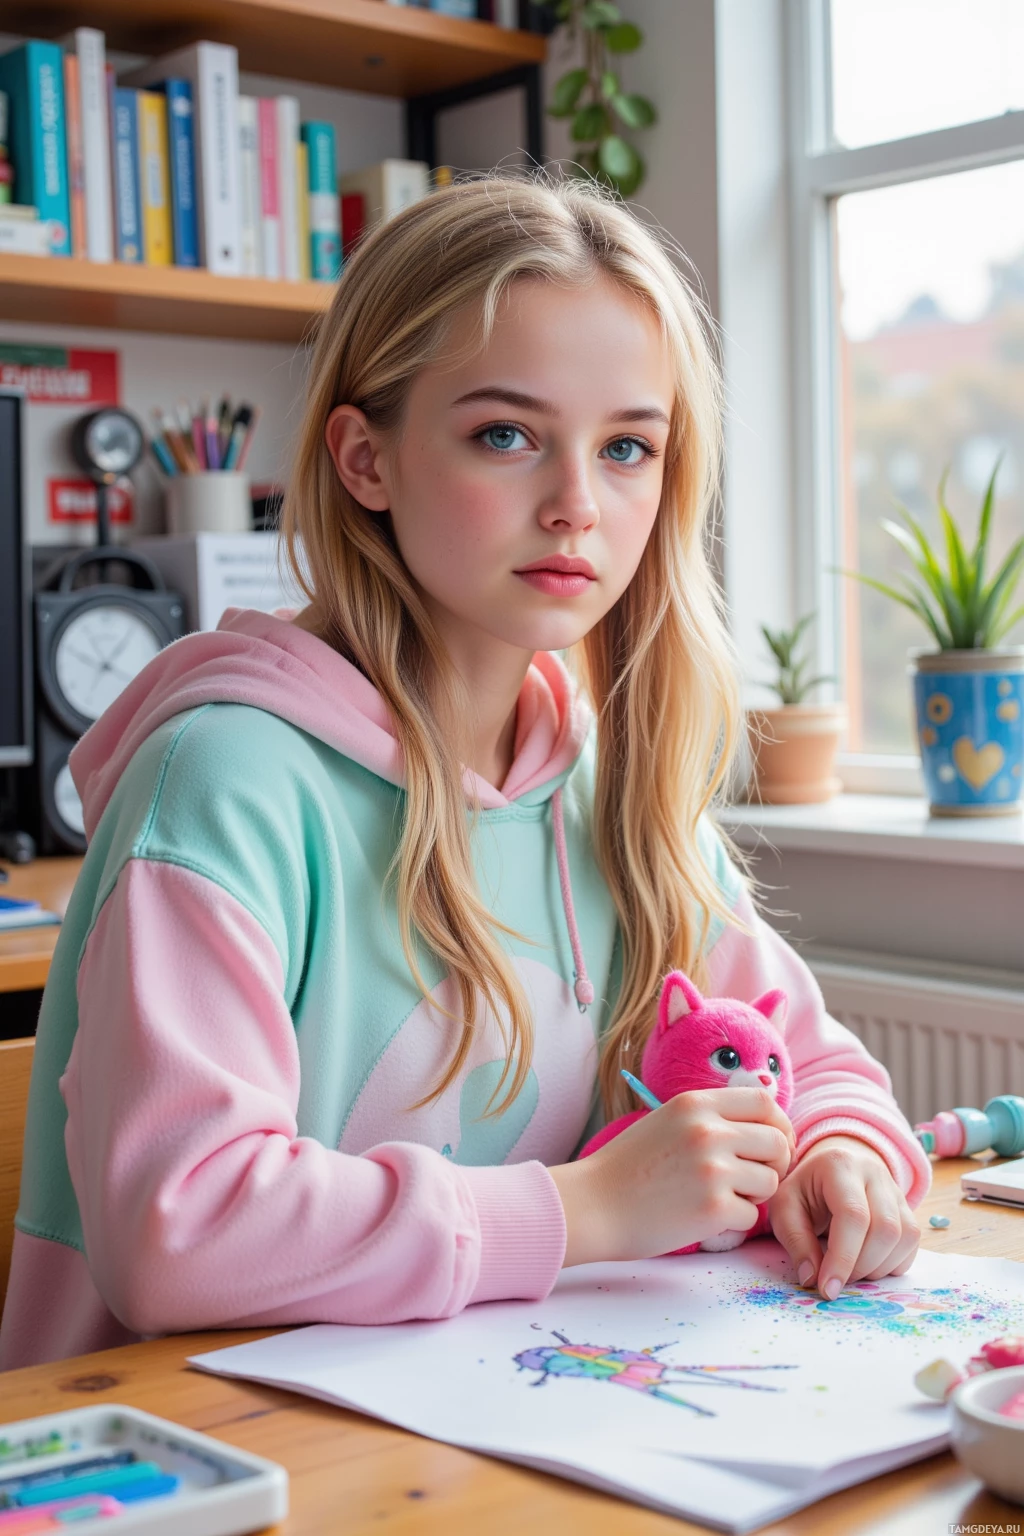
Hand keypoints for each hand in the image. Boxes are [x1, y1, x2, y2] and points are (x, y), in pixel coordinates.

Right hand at [551, 1088, 795, 1266]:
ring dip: (755, 1194)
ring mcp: (712, 1170)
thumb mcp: (667, 1121)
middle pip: (777, 1141)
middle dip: (775, 1163)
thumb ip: (710, 1117)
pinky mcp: (713, 1208)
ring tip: (724, 1196)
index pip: (764, 1101)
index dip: (778, 1123)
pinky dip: (736, 1220)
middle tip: (755, 1177)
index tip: (773, 1142)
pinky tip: (707, 1217)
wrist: (593, 1204)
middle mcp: (708, 1131)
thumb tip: (763, 1125)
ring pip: (770, 1180)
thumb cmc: (629, 1167)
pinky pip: (752, 1215)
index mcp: (695, 1103)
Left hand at [768, 1134, 919, 1298]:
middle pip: (884, 1229)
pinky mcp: (907, 1208)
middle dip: (861, 1266)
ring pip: (904, 1237)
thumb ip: (795, 1240)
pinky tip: (869, 1263)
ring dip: (878, 1267)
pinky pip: (912, 1243)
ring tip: (851, 1270)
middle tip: (837, 1278)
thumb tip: (811, 1278)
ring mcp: (895, 1190)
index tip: (828, 1289)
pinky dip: (893, 1264)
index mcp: (839, 1166)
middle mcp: (874, 1174)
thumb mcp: (785, 1208)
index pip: (853, 1215)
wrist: (830, 1169)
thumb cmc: (805, 1190)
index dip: (843, 1258)